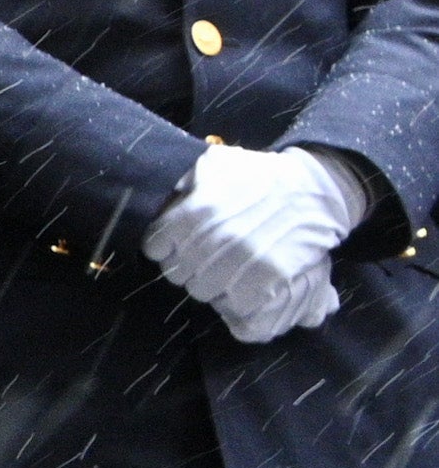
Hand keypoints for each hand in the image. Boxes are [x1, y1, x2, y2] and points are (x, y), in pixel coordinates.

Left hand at [146, 141, 357, 343]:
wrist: (313, 190)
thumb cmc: (259, 177)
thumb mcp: (216, 165)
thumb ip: (186, 181)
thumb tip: (169, 198)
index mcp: (195, 210)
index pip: (155, 247)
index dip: (163, 248)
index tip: (175, 246)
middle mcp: (215, 236)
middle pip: (176, 273)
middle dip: (185, 268)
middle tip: (202, 261)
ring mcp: (242, 258)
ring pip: (201, 291)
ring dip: (209, 285)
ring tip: (221, 273)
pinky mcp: (270, 275)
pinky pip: (236, 302)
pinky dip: (236, 299)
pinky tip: (241, 286)